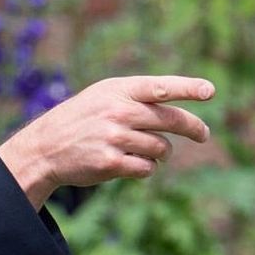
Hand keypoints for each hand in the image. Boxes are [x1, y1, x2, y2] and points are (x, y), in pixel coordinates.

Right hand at [0, 75, 212, 209]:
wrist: (45, 146)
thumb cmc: (80, 119)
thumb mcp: (102, 97)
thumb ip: (136, 98)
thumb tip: (181, 114)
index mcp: (115, 91)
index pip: (158, 86)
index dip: (186, 87)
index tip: (209, 90)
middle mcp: (116, 111)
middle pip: (170, 120)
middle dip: (193, 128)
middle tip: (203, 134)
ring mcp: (114, 137)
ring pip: (162, 148)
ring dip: (159, 152)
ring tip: (139, 149)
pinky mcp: (111, 162)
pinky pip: (147, 168)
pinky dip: (145, 168)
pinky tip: (129, 163)